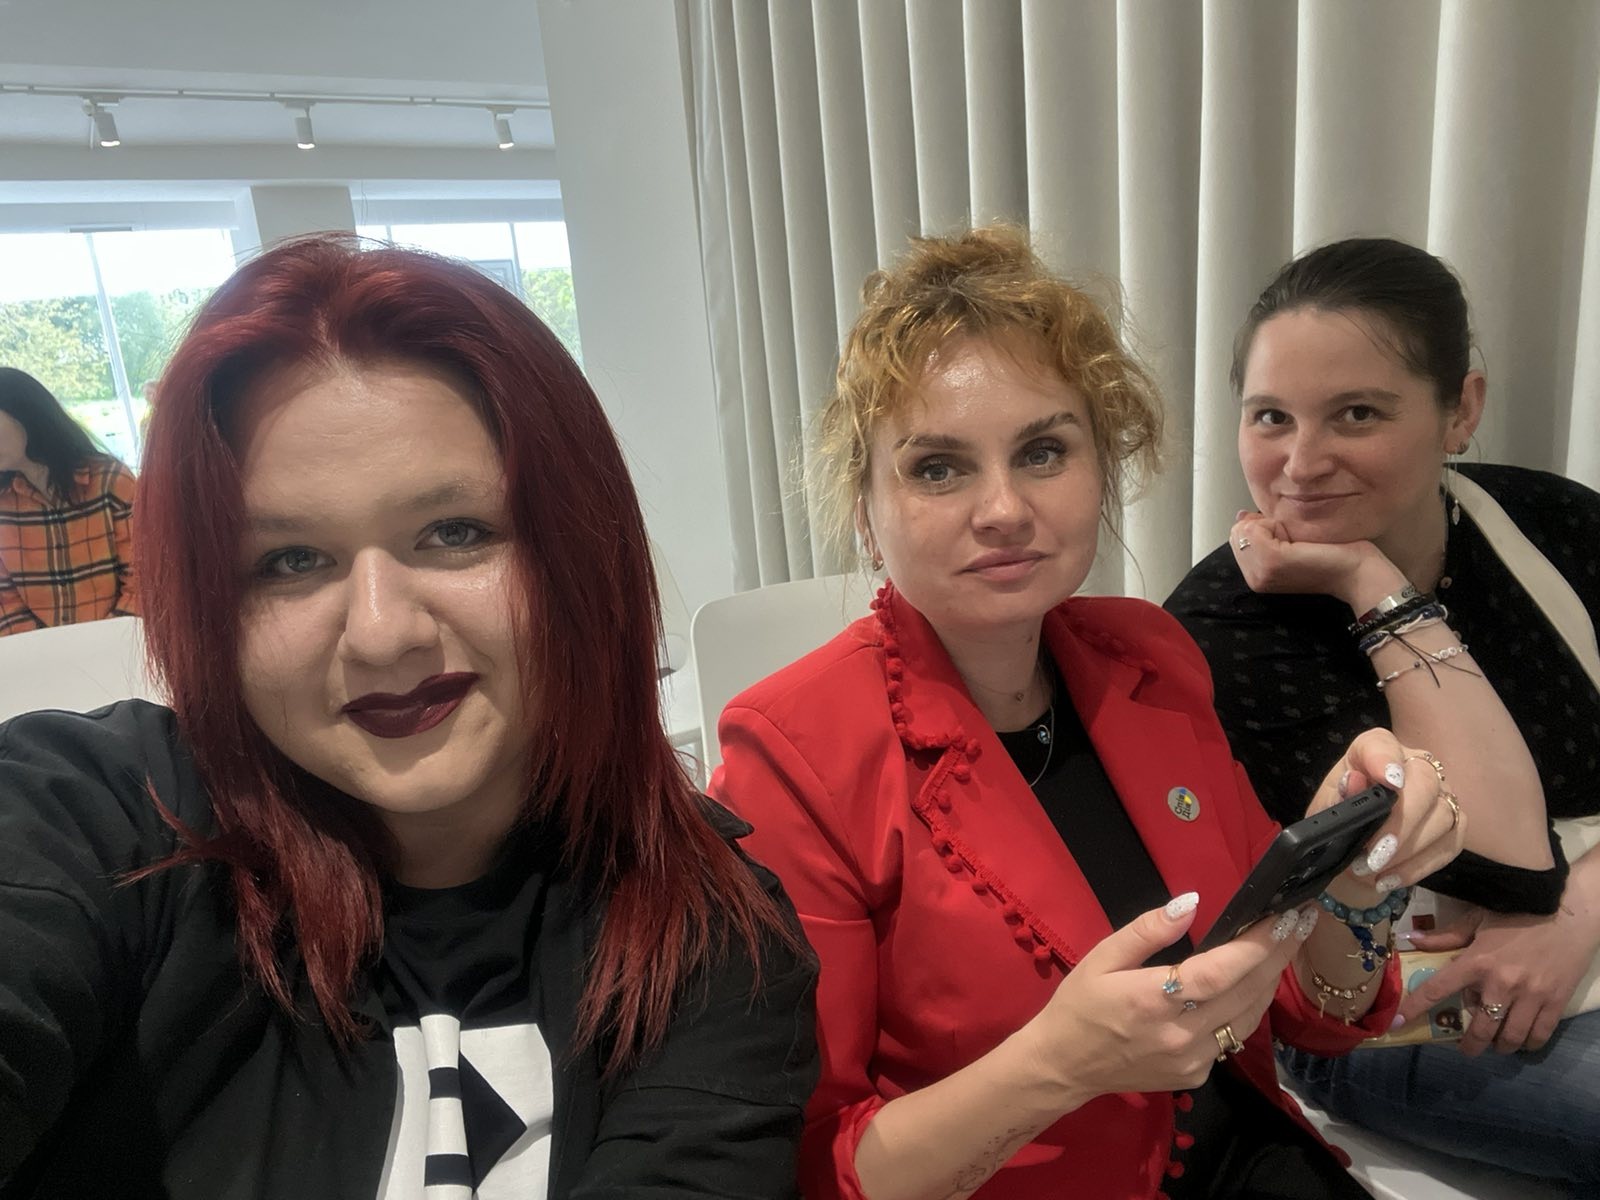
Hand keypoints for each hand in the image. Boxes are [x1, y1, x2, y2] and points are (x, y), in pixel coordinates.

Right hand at [1020, 892, 1317, 1104]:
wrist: (1064, 1066)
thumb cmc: (1079, 1005)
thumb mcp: (1101, 957)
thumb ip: (1147, 931)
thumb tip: (1190, 902)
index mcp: (1153, 1001)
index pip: (1221, 971)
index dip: (1257, 945)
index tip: (1284, 916)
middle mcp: (1181, 1035)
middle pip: (1246, 992)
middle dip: (1277, 954)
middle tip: (1300, 920)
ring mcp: (1192, 1060)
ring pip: (1249, 1017)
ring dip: (1270, 980)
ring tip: (1284, 945)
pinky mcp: (1196, 1075)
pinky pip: (1232, 1036)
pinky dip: (1248, 1006)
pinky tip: (1251, 983)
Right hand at [1230, 512, 1400, 609]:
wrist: (1356, 574)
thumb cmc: (1332, 557)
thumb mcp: (1291, 543)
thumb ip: (1263, 533)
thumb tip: (1241, 515)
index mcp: (1257, 577)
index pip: (1237, 538)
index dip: (1260, 528)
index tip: (1287, 539)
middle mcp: (1254, 579)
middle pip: (1237, 532)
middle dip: (1262, 526)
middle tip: (1292, 540)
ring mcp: (1261, 573)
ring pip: (1244, 529)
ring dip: (1270, 525)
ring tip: (1295, 541)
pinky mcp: (1272, 561)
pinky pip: (1255, 528)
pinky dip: (1275, 524)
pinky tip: (1296, 540)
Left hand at [1304, 729, 1466, 897]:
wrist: (1357, 856)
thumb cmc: (1341, 823)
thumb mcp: (1327, 812)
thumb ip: (1336, 797)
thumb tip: (1352, 782)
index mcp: (1374, 751)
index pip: (1382, 744)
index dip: (1385, 759)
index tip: (1389, 782)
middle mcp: (1415, 766)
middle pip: (1424, 782)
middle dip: (1400, 822)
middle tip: (1374, 854)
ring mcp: (1441, 794)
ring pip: (1442, 816)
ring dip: (1407, 850)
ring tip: (1372, 871)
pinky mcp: (1455, 825)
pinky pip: (1450, 845)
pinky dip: (1418, 867)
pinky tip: (1390, 880)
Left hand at [1400, 902, 1599, 1054]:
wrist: (1568, 915)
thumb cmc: (1518, 913)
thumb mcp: (1478, 919)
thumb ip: (1446, 936)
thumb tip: (1412, 940)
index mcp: (1477, 961)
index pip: (1437, 989)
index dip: (1415, 1008)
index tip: (1397, 1023)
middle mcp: (1502, 984)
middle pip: (1479, 1028)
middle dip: (1469, 1044)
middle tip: (1465, 1048)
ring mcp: (1531, 996)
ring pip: (1509, 1037)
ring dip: (1498, 1046)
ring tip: (1494, 1044)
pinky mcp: (1555, 1003)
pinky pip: (1538, 1035)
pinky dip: (1527, 1044)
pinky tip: (1521, 1040)